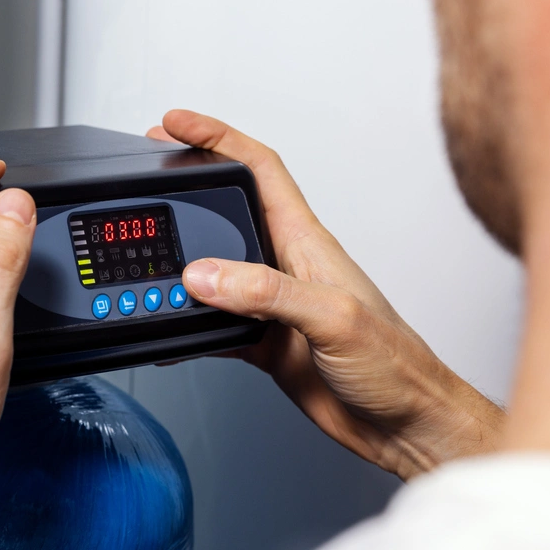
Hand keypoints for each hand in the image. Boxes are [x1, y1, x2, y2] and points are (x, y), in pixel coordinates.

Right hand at [149, 110, 503, 480]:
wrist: (405, 424)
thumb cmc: (395, 366)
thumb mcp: (333, 319)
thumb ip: (266, 292)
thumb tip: (203, 274)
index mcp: (308, 243)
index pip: (258, 170)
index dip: (216, 138)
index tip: (176, 124)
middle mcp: (287, 265)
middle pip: (227, 208)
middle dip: (186, 182)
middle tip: (148, 167)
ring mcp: (273, 305)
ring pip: (213, 266)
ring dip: (177, 256)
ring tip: (143, 250)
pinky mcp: (265, 342)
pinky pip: (212, 323)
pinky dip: (183, 325)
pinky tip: (165, 332)